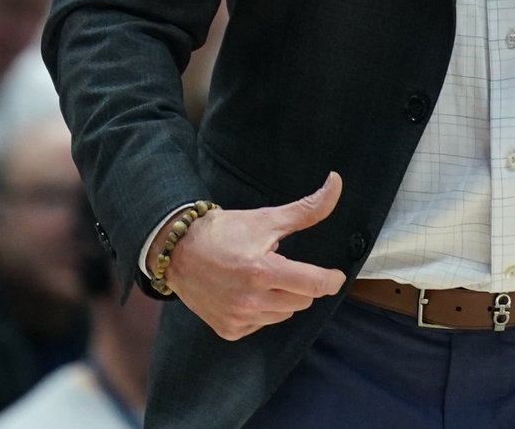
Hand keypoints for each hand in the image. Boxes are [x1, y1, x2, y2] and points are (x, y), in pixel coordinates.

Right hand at [151, 172, 350, 340]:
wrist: (178, 251)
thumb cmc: (224, 232)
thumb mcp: (267, 219)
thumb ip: (307, 209)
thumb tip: (336, 184)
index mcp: (263, 271)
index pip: (314, 285)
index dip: (331, 280)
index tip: (336, 275)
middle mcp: (251, 300)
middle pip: (302, 300)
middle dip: (300, 283)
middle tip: (281, 266)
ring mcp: (238, 318)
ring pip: (284, 314)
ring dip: (281, 298)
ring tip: (260, 278)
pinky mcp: (229, 330)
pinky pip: (262, 323)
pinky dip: (262, 311)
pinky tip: (246, 293)